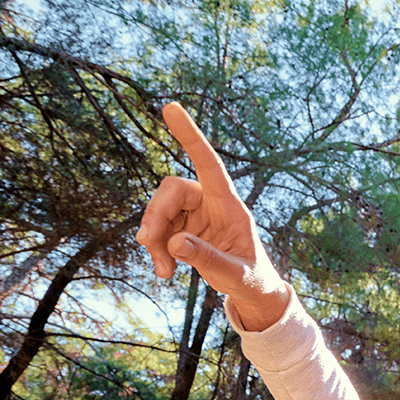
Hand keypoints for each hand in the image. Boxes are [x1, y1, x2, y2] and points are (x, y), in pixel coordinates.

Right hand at [135, 102, 287, 329]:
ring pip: (159, 211)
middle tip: (147, 244)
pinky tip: (165, 272)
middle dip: (155, 215)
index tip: (170, 107)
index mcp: (230, 206)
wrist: (251, 292)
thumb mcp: (237, 275)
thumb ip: (209, 259)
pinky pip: (158, 230)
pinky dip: (156, 249)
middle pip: (172, 190)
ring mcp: (195, 215)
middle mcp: (211, 204)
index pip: (209, 164)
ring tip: (163, 272)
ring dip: (153, 239)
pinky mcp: (183, 229)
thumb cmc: (252, 280)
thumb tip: (175, 243)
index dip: (191, 137)